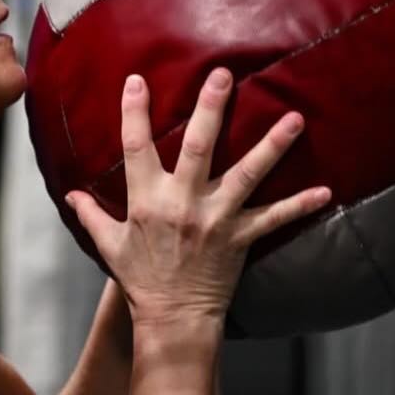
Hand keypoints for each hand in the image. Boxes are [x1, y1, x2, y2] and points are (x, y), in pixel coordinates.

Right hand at [66, 69, 331, 326]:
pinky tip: (325, 191)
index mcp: (146, 201)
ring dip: (272, 145)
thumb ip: (91, 216)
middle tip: (224, 75)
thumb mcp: (109, 246)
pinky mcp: (241, 238)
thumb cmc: (140, 281)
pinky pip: (275, 219)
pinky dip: (301, 205)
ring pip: (247, 174)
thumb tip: (69, 194)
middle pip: (198, 147)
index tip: (138, 80)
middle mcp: (182, 203)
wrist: (173, 320)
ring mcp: (216, 219)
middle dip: (211, 108)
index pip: (136, 147)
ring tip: (294, 119)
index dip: (134, 112)